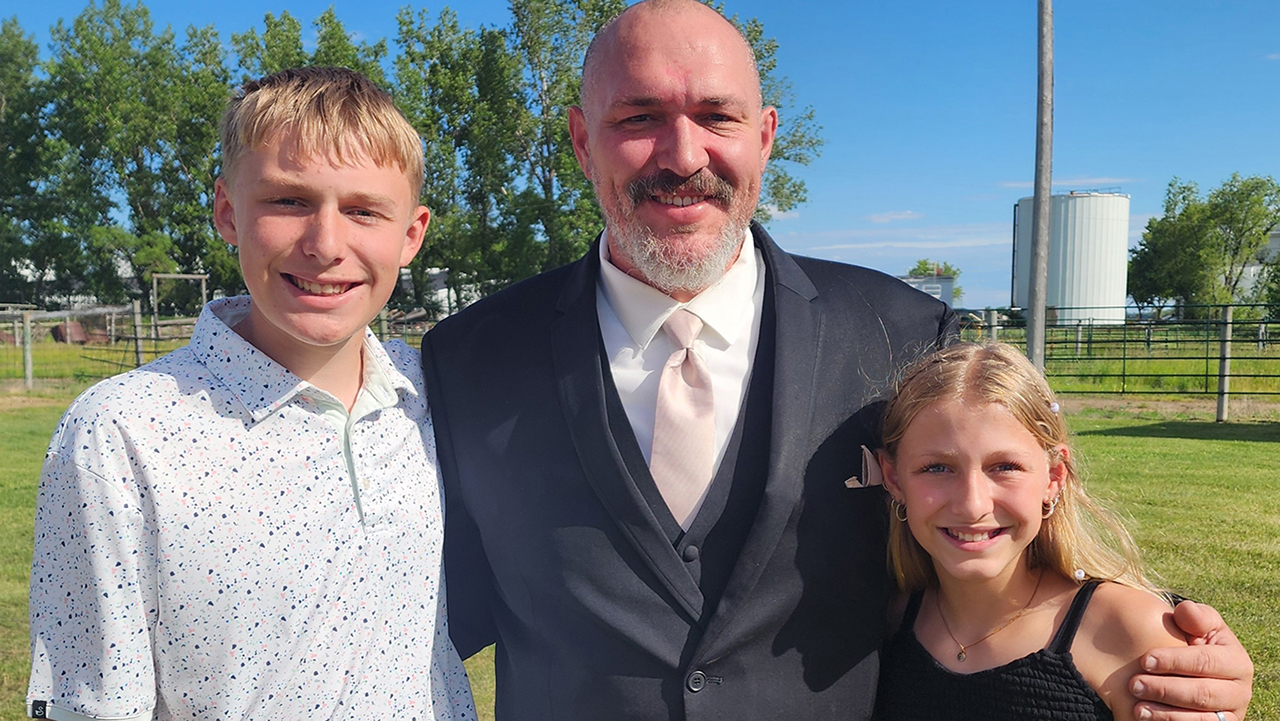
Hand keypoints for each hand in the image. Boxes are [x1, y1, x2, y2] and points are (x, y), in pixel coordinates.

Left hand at [1130, 600, 1252, 720]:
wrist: (1198, 666)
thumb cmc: (1195, 640)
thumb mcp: (1199, 625)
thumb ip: (1195, 617)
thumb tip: (1186, 610)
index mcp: (1238, 662)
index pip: (1205, 662)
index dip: (1175, 661)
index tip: (1145, 660)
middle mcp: (1240, 692)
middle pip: (1203, 694)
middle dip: (1166, 690)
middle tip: (1135, 685)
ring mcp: (1231, 713)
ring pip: (1201, 719)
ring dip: (1167, 714)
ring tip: (1137, 708)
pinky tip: (1148, 719)